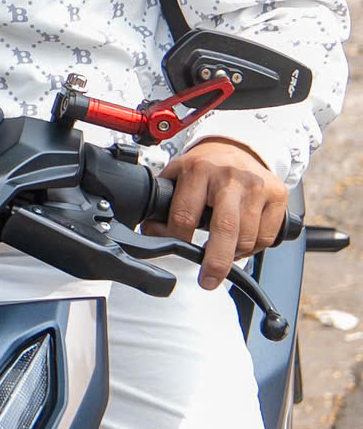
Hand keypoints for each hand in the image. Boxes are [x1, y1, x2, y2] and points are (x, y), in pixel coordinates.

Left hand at [155, 140, 287, 290]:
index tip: (176, 250)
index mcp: (197, 170)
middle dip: (216, 261)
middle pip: (224, 228)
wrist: (237, 148)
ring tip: (223, 254)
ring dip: (234, 255)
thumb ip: (163, 203)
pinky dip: (254, 248)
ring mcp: (256, 186)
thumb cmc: (204, 168)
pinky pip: (267, 236)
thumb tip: (151, 235)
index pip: (185, 214)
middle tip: (208, 280)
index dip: (178, 239)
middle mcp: (229, 177)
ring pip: (248, 236)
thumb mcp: (177, 176)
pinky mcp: (277, 195)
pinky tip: (241, 242)